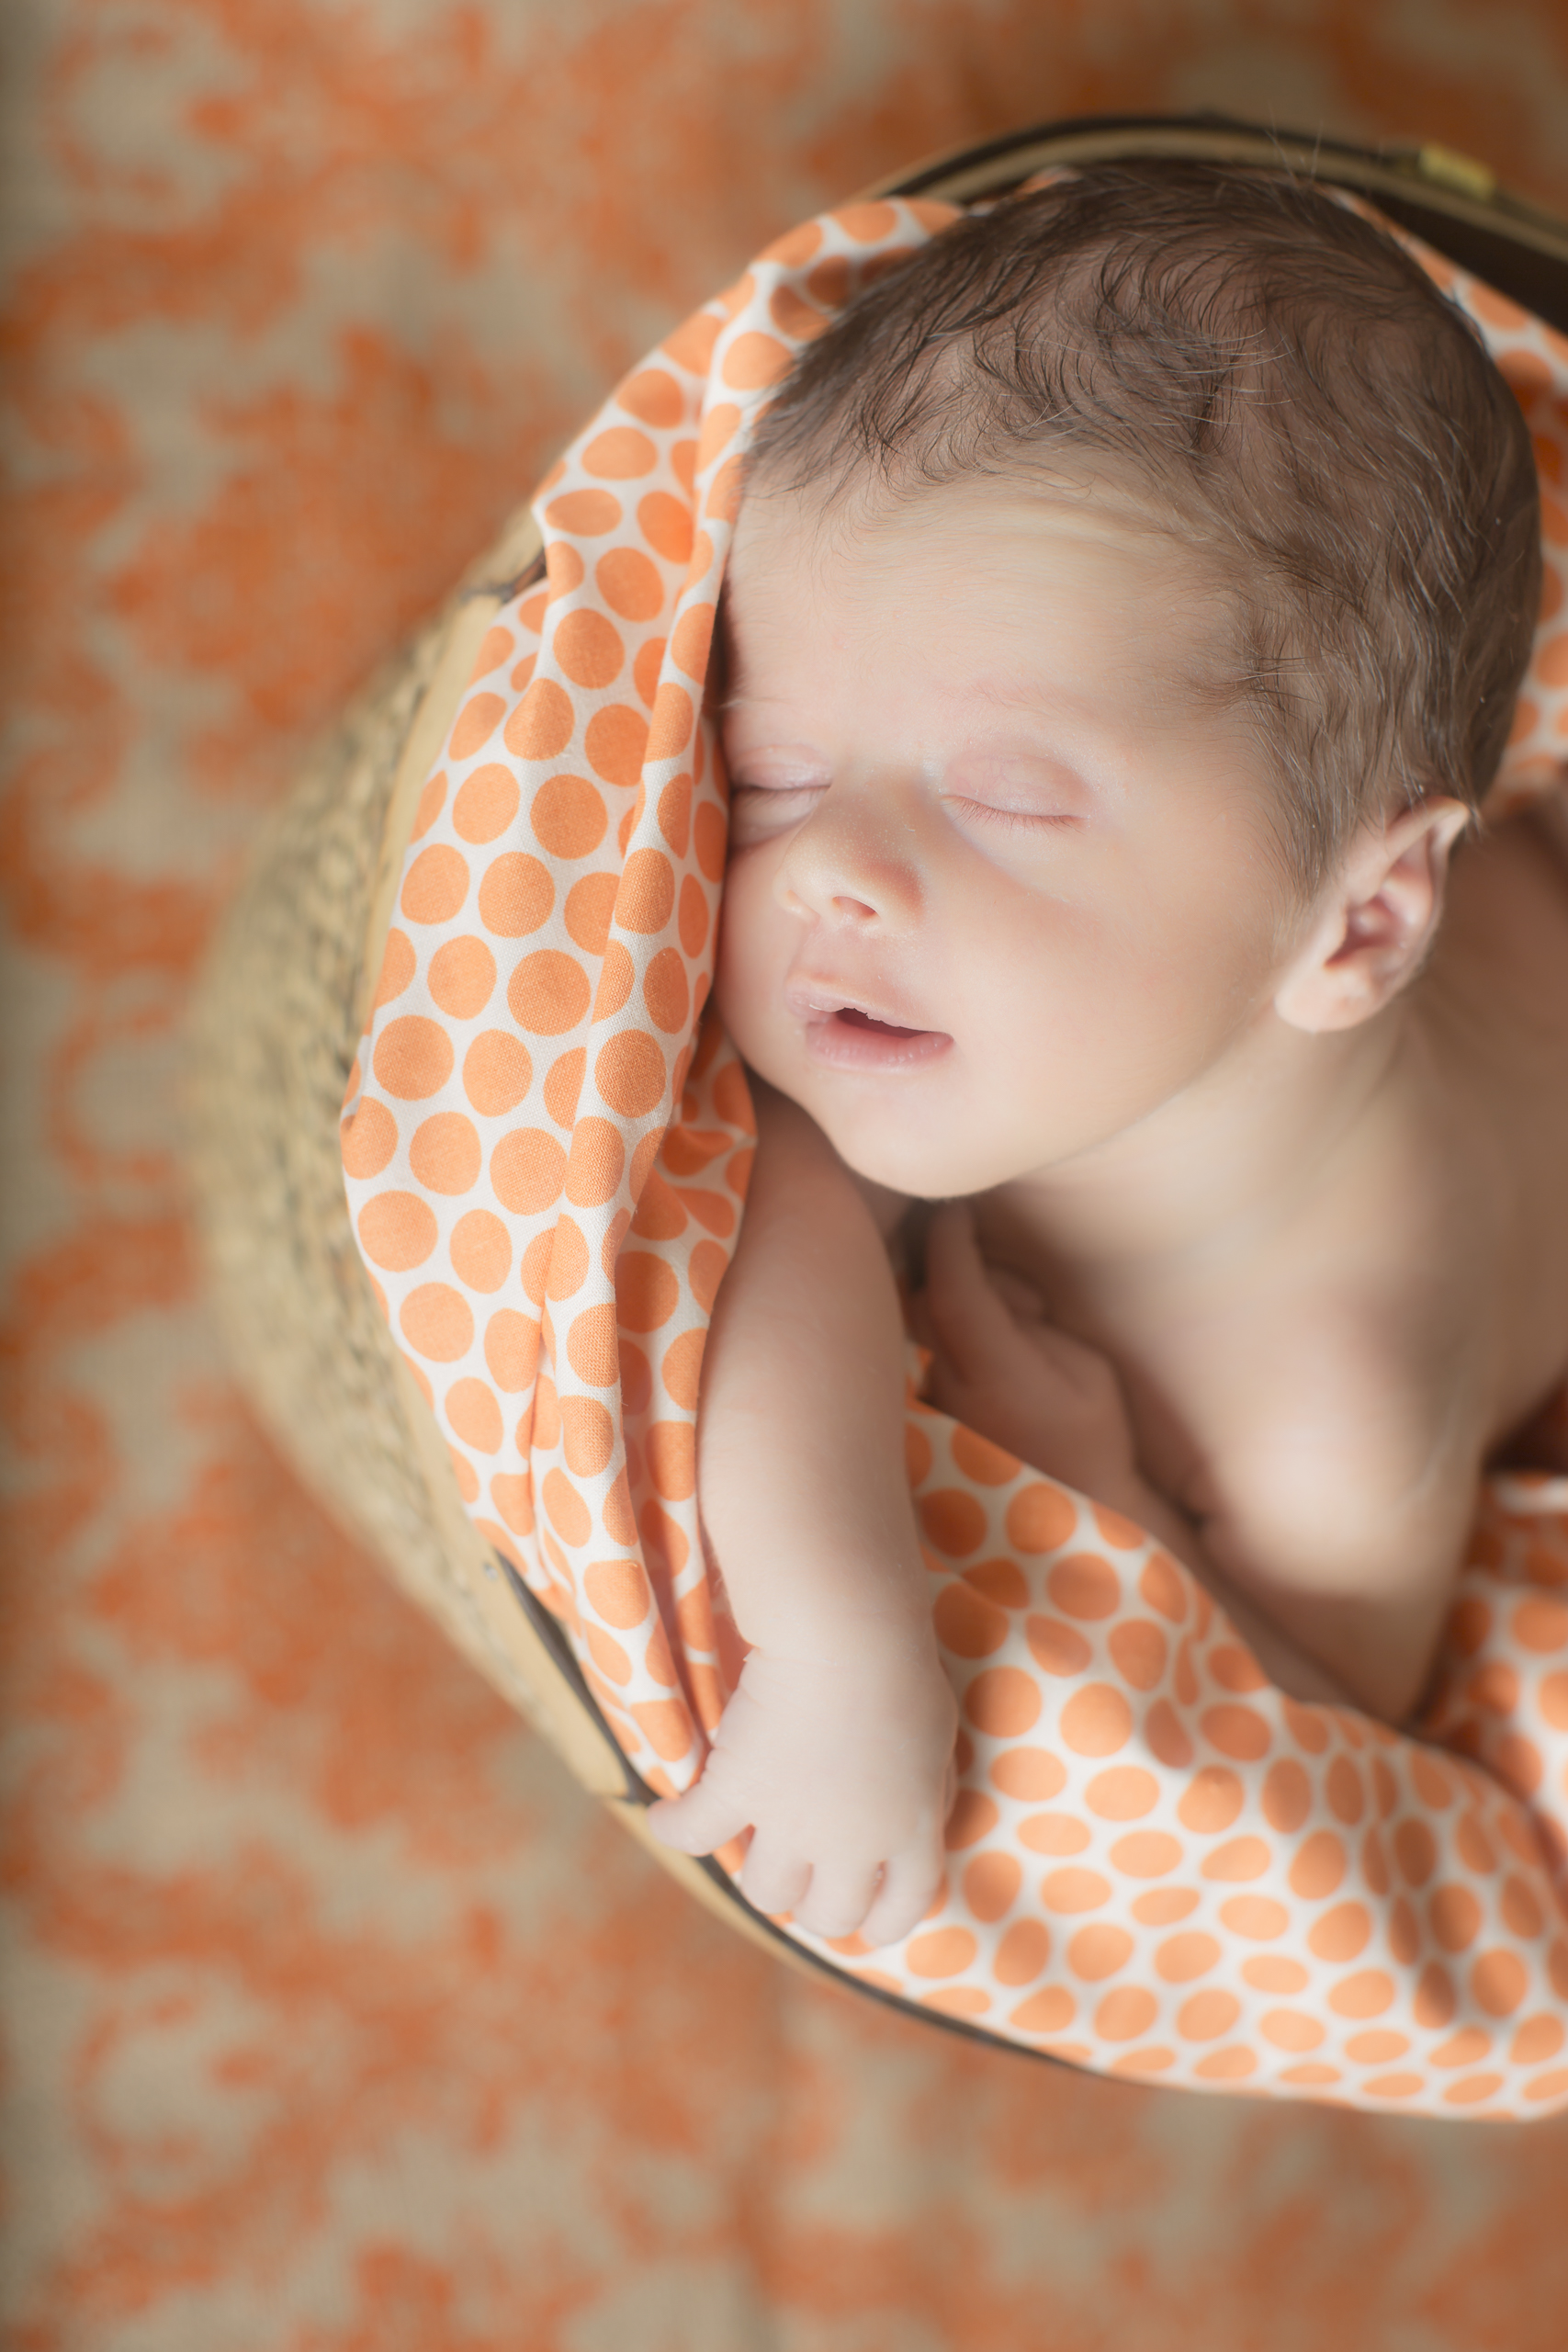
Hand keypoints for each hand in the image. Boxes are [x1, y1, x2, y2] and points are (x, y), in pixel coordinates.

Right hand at [646, 1635, 958, 1946]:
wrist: (850, 1637)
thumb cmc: (902, 1671)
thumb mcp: (937, 1738)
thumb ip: (928, 1788)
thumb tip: (924, 1814)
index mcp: (912, 1830)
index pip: (902, 1907)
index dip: (881, 1922)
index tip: (866, 1924)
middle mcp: (854, 1843)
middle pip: (829, 1914)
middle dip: (813, 1904)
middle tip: (801, 1880)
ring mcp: (793, 1823)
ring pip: (764, 1890)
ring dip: (756, 1872)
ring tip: (746, 1844)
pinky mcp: (740, 1790)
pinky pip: (694, 1833)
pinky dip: (674, 1827)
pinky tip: (665, 1816)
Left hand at [914, 1201, 1139, 1500]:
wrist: (1069, 1521)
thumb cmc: (1093, 1441)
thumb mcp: (1089, 1373)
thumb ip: (1034, 1324)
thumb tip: (991, 1292)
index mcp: (999, 1378)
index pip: (953, 1292)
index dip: (949, 1242)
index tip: (954, 1210)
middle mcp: (950, 1393)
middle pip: (920, 1301)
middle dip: (956, 1273)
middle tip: (1022, 1301)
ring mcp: (929, 1411)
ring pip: (917, 1329)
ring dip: (954, 1310)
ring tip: (1017, 1340)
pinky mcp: (920, 1421)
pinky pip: (920, 1357)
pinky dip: (945, 1341)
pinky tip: (990, 1364)